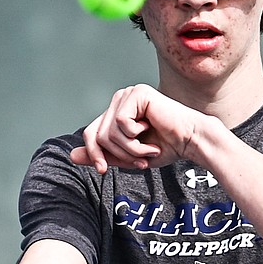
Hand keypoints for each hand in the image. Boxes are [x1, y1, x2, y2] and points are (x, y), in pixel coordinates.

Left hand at [68, 84, 204, 173]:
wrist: (190, 141)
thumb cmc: (164, 147)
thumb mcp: (127, 156)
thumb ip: (102, 154)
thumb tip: (72, 155)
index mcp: (115, 112)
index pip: (90, 134)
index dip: (95, 154)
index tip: (104, 170)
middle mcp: (119, 99)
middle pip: (97, 135)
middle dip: (119, 154)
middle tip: (140, 160)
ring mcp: (128, 95)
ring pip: (109, 132)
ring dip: (131, 149)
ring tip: (149, 149)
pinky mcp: (137, 94)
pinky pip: (121, 123)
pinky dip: (136, 137)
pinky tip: (152, 132)